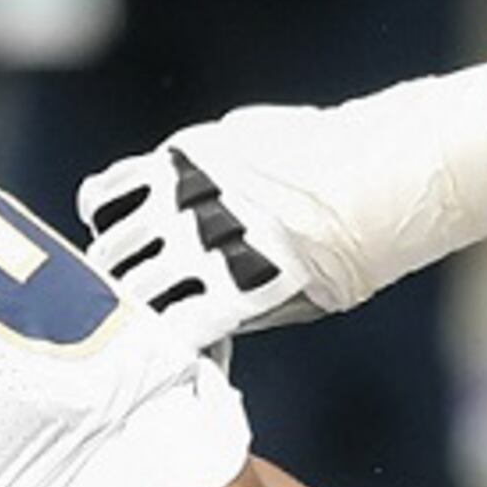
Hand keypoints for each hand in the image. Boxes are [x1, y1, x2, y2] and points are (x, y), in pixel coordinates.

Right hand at [79, 134, 343, 353]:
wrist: (372, 173)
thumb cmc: (341, 251)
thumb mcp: (296, 303)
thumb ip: (237, 316)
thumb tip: (187, 334)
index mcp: (238, 287)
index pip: (165, 333)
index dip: (150, 347)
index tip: (145, 352)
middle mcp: (207, 241)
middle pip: (127, 291)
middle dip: (121, 308)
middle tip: (120, 312)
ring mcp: (189, 196)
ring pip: (111, 244)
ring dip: (109, 263)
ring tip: (115, 270)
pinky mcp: (181, 156)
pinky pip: (111, 188)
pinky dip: (98, 208)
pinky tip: (106, 219)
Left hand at [81, 64, 486, 351]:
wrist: (384, 170)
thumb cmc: (332, 157)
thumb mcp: (253, 137)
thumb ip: (212, 158)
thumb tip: (186, 173)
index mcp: (179, 161)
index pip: (102, 201)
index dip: (107, 233)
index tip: (122, 254)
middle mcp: (180, 199)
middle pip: (110, 255)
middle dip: (115, 284)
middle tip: (131, 313)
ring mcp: (204, 243)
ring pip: (132, 292)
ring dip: (140, 318)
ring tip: (159, 338)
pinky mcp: (234, 289)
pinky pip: (175, 329)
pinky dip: (171, 344)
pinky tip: (185, 348)